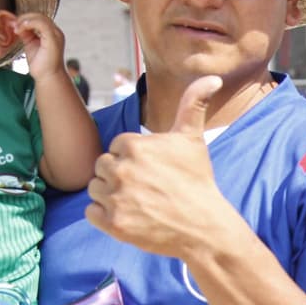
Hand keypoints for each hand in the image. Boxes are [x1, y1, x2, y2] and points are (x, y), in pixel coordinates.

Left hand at [14, 13, 66, 82]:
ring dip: (25, 20)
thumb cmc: (40, 65)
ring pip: (41, 18)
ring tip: (16, 29)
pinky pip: (42, 24)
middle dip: (24, 18)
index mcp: (52, 33)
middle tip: (14, 25)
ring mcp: (56, 35)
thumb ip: (26, 33)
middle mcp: (56, 32)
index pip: (39, 18)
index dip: (26, 18)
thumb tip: (18, 25)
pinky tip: (21, 30)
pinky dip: (30, 24)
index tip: (14, 25)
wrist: (47, 78)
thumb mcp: (30, 44)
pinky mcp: (54, 39)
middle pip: (40, 16)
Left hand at [86, 75, 229, 256]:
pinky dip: (104, 215)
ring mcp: (116, 198)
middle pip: (101, 167)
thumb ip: (193, 103)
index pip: (115, 148)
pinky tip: (128, 215)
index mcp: (133, 145)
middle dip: (118, 176)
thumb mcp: (193, 138)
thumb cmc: (197, 180)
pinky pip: (91, 213)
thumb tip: (214, 77)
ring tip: (137, 202)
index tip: (151, 171)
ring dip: (110, 195)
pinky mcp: (113, 224)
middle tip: (145, 188)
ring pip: (95, 189)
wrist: (204, 226)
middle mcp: (121, 169)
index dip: (132, 159)